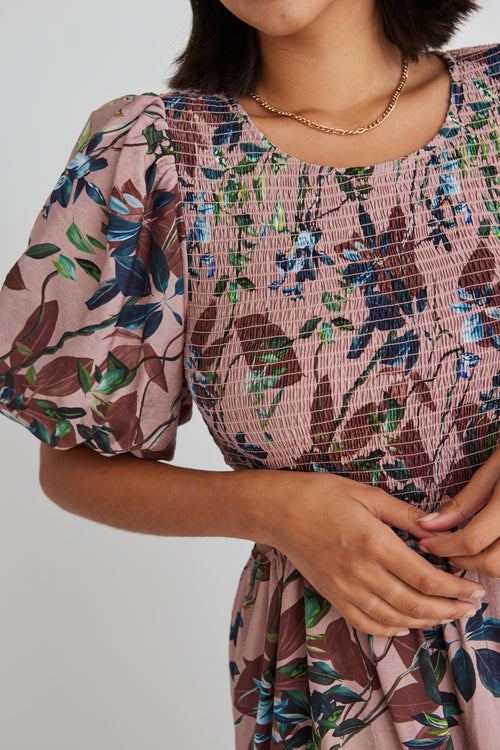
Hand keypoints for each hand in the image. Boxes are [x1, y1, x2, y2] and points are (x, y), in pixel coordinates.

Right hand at [271, 472, 483, 637]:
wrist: (278, 511)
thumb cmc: (321, 495)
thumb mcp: (367, 494)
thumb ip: (405, 514)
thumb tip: (437, 530)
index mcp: (375, 543)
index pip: (426, 577)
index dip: (455, 589)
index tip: (474, 589)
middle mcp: (362, 572)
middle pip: (416, 604)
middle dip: (449, 610)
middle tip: (470, 607)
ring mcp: (345, 589)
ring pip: (395, 619)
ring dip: (426, 622)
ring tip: (447, 616)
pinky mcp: (332, 596)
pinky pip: (366, 624)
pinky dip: (391, 629)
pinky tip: (406, 624)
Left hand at [418, 447, 499, 576]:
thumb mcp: (493, 470)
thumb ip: (464, 502)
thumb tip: (429, 525)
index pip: (472, 541)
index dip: (444, 547)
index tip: (426, 542)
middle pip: (492, 564)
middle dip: (462, 561)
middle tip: (444, 549)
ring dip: (481, 565)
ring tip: (463, 548)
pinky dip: (498, 558)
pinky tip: (486, 546)